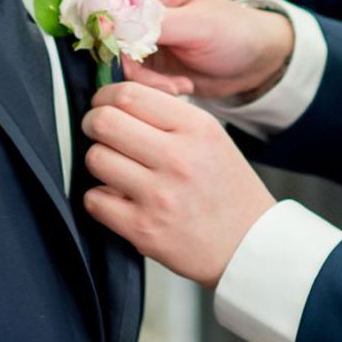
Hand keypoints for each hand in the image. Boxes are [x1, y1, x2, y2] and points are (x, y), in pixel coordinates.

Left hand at [81, 81, 275, 287]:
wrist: (248, 246)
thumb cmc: (227, 191)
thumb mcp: (211, 137)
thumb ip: (168, 115)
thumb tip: (119, 98)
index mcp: (196, 128)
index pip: (129, 95)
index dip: (105, 97)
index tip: (103, 104)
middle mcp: (178, 158)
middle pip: (104, 122)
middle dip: (93, 124)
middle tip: (98, 131)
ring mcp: (159, 195)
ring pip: (95, 159)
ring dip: (99, 162)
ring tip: (116, 168)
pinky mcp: (144, 229)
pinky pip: (94, 200)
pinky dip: (100, 198)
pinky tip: (118, 198)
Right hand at [120, 0, 294, 98]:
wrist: (256, 65)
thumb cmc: (234, 31)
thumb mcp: (197, 25)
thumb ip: (151, 23)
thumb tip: (109, 23)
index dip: (99, 18)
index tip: (115, 45)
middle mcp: (137, 11)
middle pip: (103, 34)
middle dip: (127, 60)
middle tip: (157, 75)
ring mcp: (139, 41)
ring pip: (116, 63)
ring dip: (145, 81)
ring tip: (178, 85)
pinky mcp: (146, 67)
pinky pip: (132, 81)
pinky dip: (154, 89)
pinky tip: (181, 87)